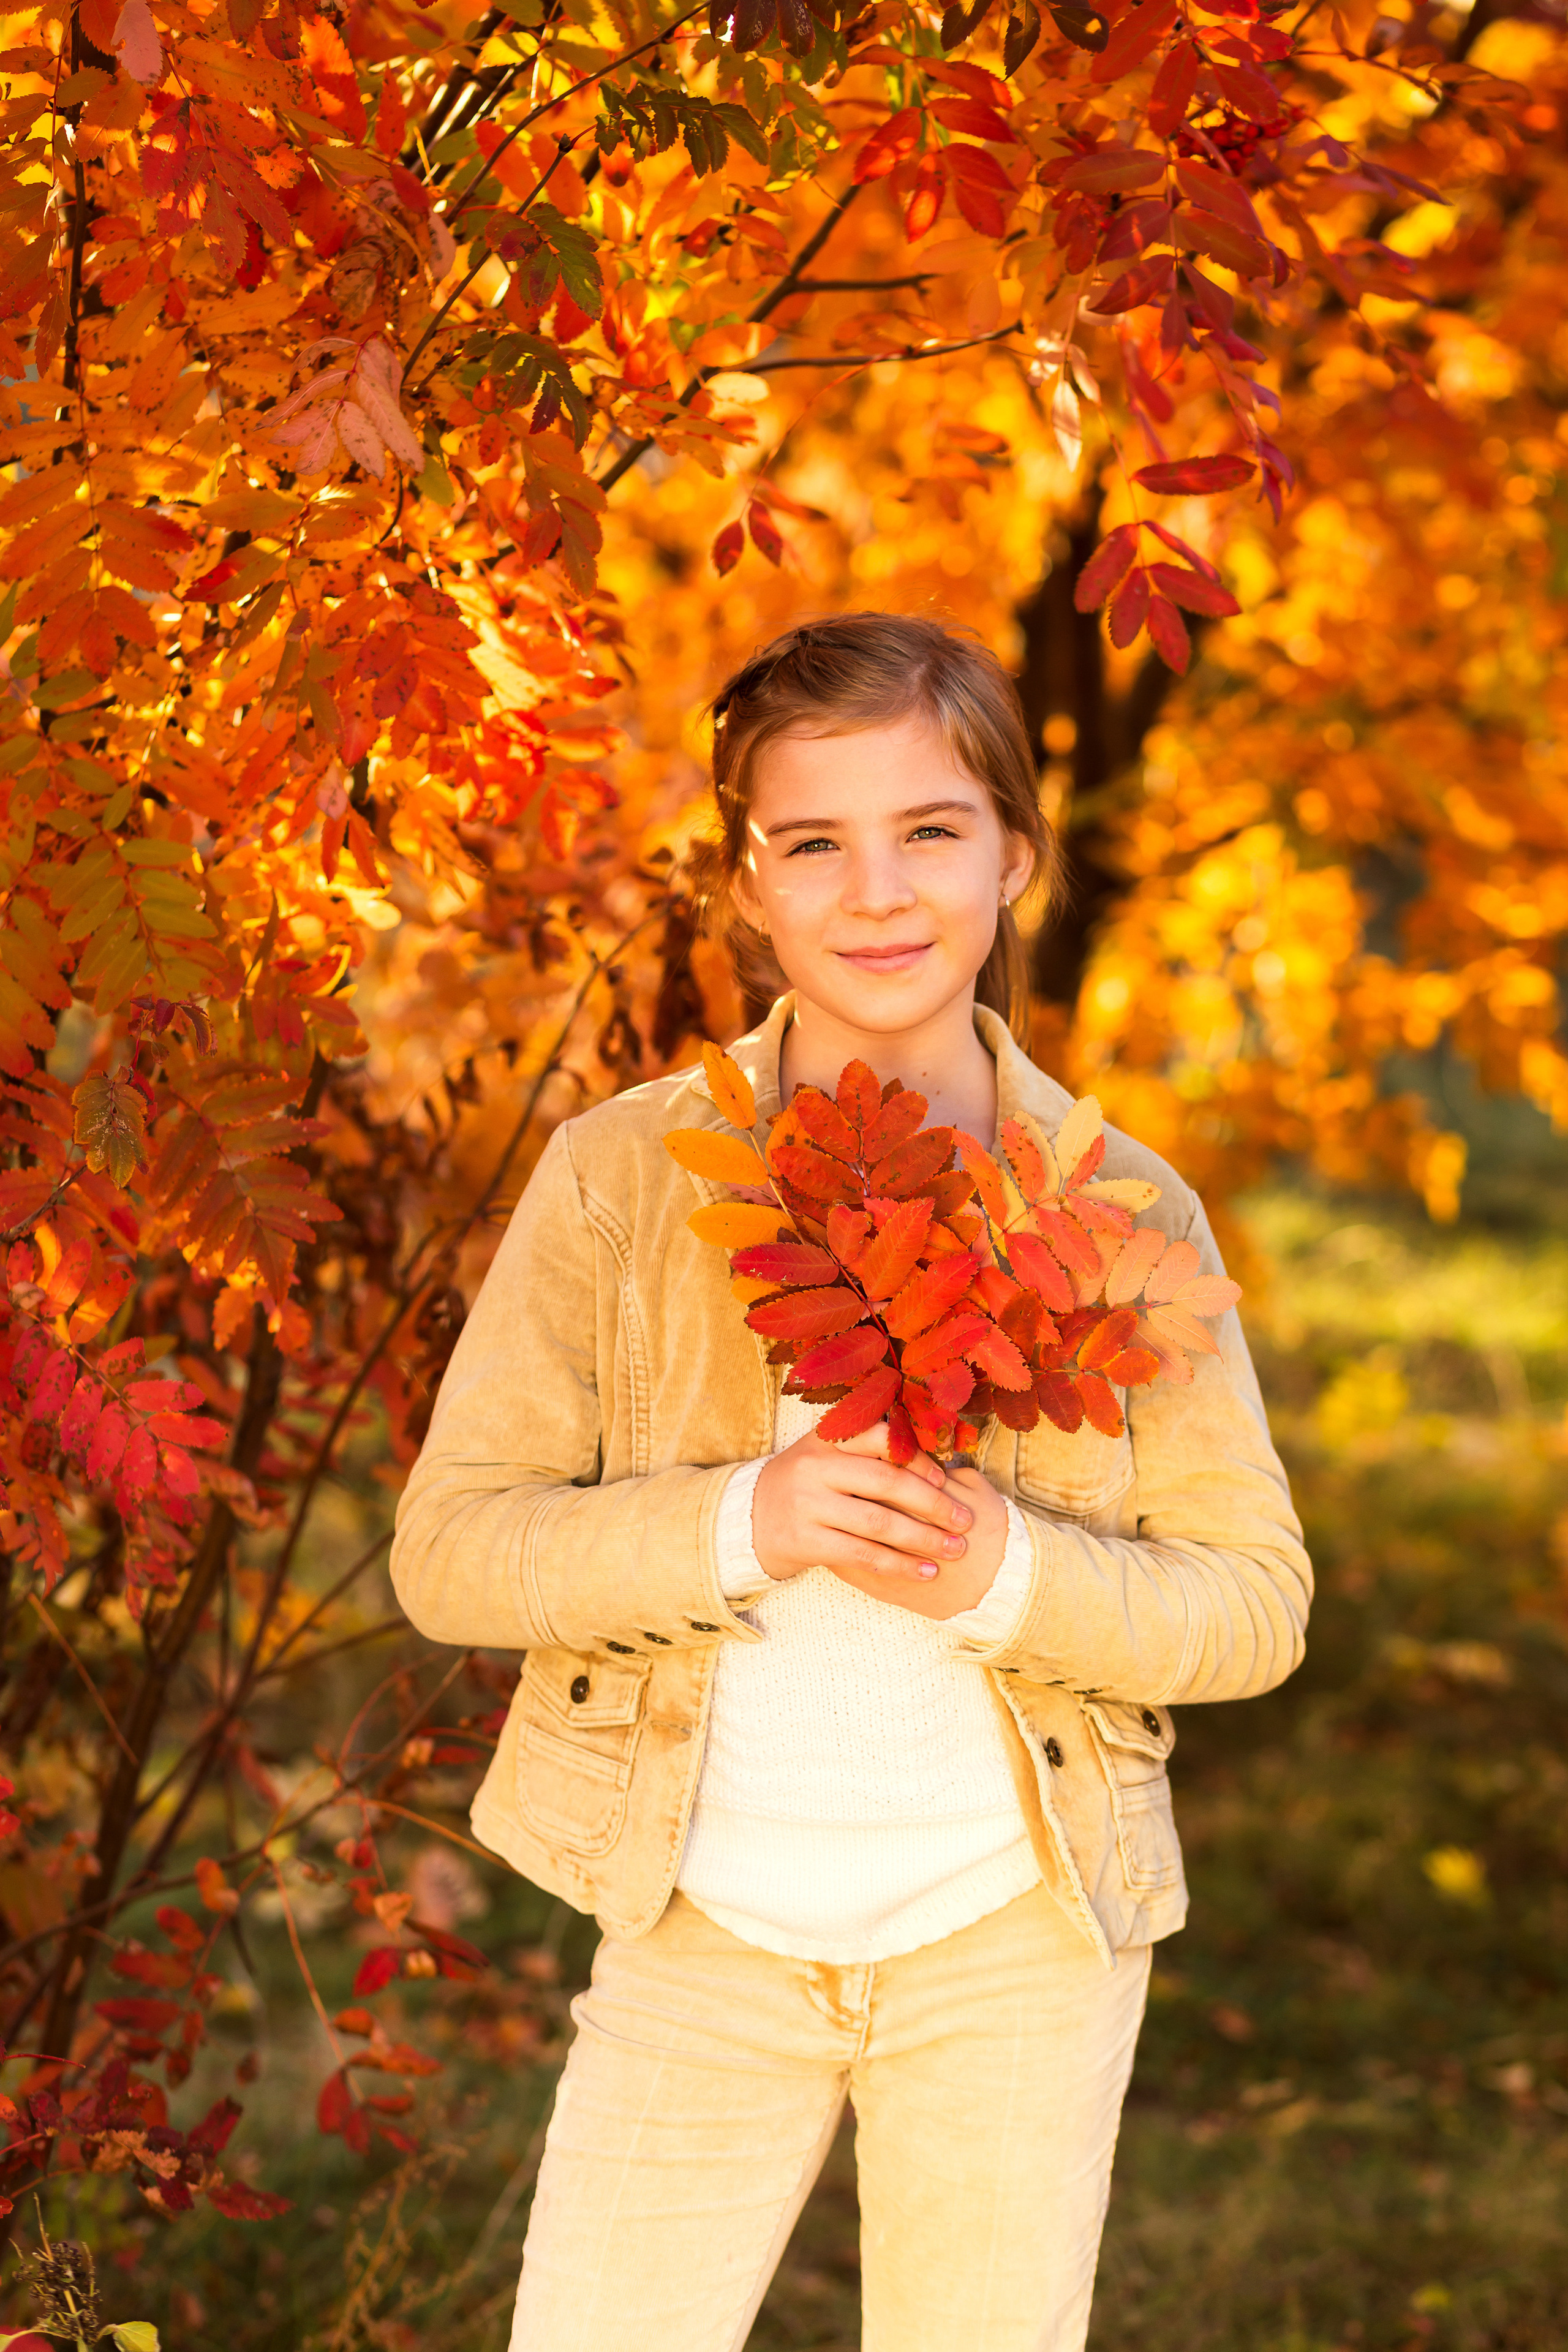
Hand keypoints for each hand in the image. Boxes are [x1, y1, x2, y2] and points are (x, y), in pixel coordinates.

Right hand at [750, 1425, 1009, 1620]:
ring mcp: (807, 1504)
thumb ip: (867, 1452)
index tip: (945, 1477)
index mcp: (826, 1439)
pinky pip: (862, 1554)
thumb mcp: (825, 1456)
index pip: (880, 1439)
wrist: (748, 1520)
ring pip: (878, 1522)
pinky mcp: (805, 1541)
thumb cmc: (805, 1486)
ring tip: (955, 1549)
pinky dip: (898, 1564)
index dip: (917, 1457)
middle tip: (965, 1520)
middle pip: (886, 1483)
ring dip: (923, 1538)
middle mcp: (815, 1467)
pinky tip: (925, 1572)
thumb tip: (936, 1466)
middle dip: (933, 1503)